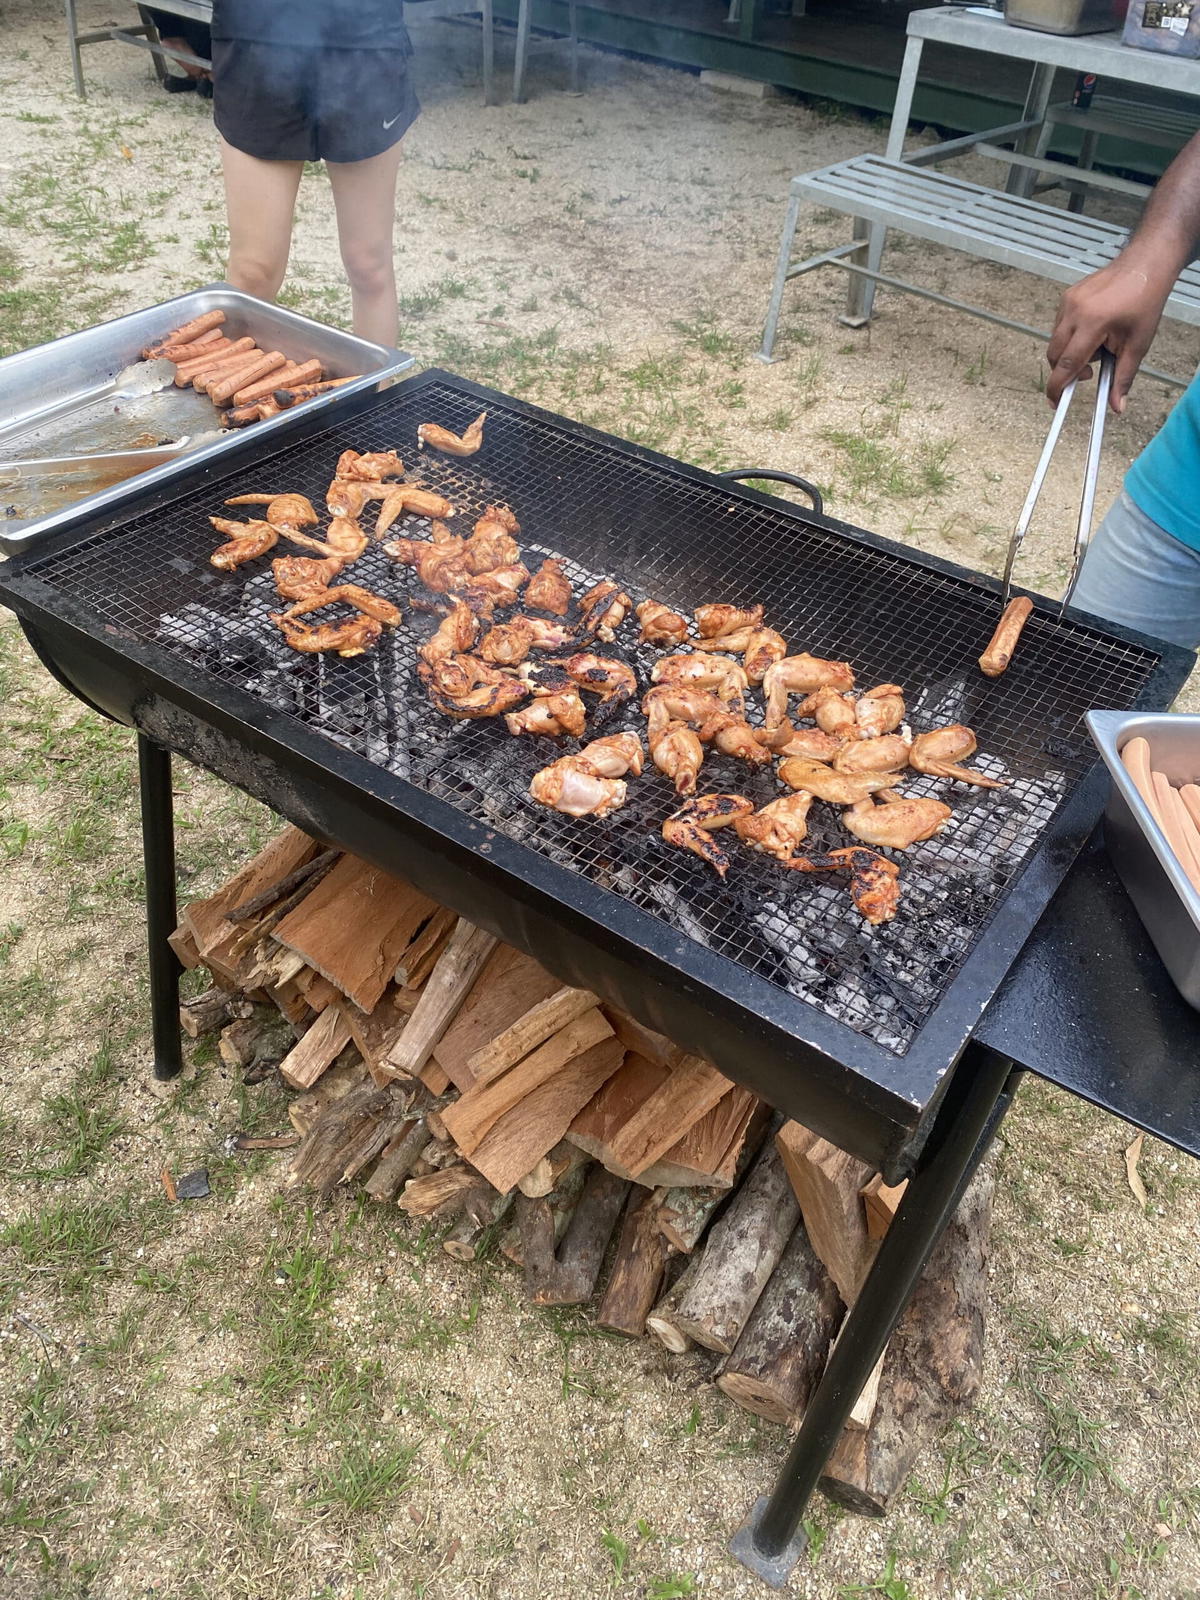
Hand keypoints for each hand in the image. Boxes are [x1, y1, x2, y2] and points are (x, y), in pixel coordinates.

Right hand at [1046, 258, 1173, 411]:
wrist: (1144, 266)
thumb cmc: (1144, 300)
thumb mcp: (1138, 344)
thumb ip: (1123, 378)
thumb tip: (1117, 405)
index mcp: (1093, 323)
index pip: (1067, 364)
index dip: (1058, 387)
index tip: (1055, 403)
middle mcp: (1075, 311)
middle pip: (1055, 355)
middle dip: (1067, 370)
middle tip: (1090, 372)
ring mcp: (1068, 302)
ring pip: (1056, 342)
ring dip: (1071, 352)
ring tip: (1098, 345)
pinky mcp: (1067, 297)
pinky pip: (1060, 326)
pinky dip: (1072, 336)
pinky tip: (1093, 330)